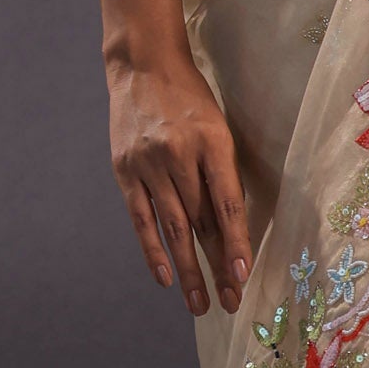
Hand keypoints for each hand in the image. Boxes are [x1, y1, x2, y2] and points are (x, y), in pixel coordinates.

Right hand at [108, 55, 251, 316]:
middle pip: (201, 222)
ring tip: (200, 303)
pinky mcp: (125, 169)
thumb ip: (223, 174)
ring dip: (188, 270)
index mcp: (213, 141)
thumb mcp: (218, 128)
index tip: (243, 275)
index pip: (228, 202)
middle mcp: (179, 153)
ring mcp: (148, 162)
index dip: (237, 242)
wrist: (143, 64)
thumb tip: (232, 231)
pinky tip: (166, 278)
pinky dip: (153, 250)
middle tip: (229, 303)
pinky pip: (141, 218)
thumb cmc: (191, 100)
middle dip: (217, 266)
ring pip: (172, 227)